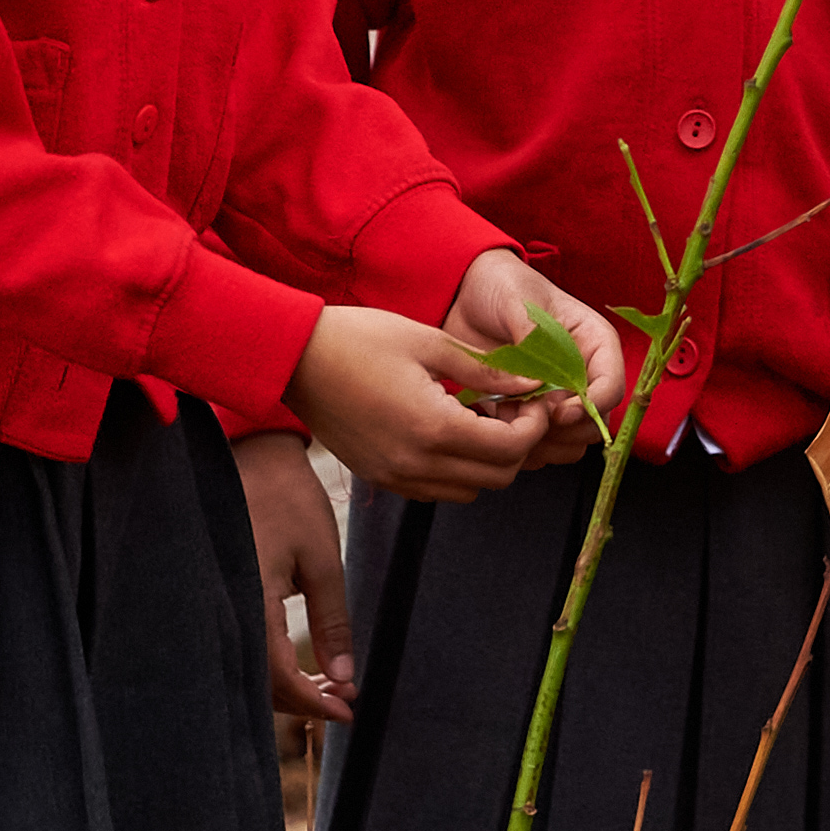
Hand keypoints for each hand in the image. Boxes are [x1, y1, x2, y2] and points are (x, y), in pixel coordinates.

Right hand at [232, 432, 355, 725]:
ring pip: (246, 667)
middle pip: (256, 682)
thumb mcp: (322, 557)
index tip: (347, 710)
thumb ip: (331, 620)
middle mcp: (224, 608)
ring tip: (330, 684)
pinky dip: (269, 662)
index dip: (312, 702)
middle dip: (301, 699)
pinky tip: (301, 662)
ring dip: (286, 684)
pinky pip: (240, 643)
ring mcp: (216, 601)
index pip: (275, 676)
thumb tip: (344, 675)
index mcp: (250, 600)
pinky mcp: (217, 593)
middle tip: (343, 701)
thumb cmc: (289, 500)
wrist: (249, 454)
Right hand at [286, 303, 555, 500]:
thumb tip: (534, 383)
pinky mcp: (379, 477)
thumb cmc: (361, 339)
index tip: (535, 399)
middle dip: (518, 445)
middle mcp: (415, 464)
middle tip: (514, 407)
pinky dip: (456, 469)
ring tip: (482, 418)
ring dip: (487, 460)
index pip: (510, 450)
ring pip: (468, 491)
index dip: (535, 427)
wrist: (295, 359)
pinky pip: (435, 490)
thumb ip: (487, 370)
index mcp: (433, 428)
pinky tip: (451, 429)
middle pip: (497, 478)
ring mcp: (394, 476)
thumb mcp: (432, 343)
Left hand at [442, 248, 628, 461]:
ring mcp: (555, 398)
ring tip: (507, 422)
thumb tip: (537, 381)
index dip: (590, 406)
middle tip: (528, 420)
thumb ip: (531, 335)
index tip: (557, 412)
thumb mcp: (518, 300)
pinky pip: (536, 448)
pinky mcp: (528, 414)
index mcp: (593, 344)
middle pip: (593, 424)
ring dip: (540, 444)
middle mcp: (581, 376)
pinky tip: (493, 425)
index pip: (611, 386)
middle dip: (563, 431)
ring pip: (568, 444)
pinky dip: (517, 447)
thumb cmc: (502, 287)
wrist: (465, 296)